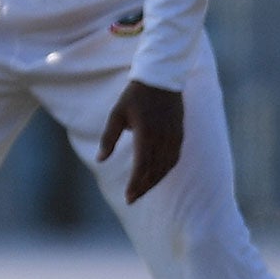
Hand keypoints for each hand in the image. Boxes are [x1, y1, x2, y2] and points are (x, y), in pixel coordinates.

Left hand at [97, 79, 183, 202]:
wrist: (161, 79)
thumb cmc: (134, 96)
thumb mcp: (116, 114)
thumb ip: (108, 138)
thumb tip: (99, 160)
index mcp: (146, 133)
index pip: (141, 165)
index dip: (135, 183)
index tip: (128, 197)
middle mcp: (162, 137)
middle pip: (154, 170)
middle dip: (143, 187)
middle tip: (132, 199)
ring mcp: (174, 137)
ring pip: (166, 167)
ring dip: (155, 181)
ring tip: (142, 190)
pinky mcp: (179, 134)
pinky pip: (174, 158)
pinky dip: (165, 170)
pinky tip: (158, 176)